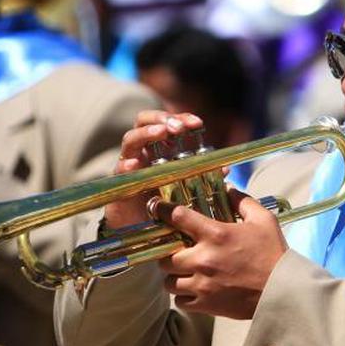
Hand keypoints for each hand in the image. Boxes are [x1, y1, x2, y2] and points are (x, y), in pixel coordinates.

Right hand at [105, 110, 203, 228]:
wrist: (138, 228)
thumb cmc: (162, 202)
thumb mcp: (184, 186)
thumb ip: (201, 175)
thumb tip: (224, 170)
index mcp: (157, 147)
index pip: (167, 122)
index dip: (181, 118)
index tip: (198, 123)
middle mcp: (141, 150)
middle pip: (144, 121)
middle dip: (162, 119)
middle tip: (178, 127)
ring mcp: (128, 164)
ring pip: (130, 139)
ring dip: (146, 133)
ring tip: (161, 133)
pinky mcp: (119, 183)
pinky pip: (120, 170)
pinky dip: (127, 165)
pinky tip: (135, 164)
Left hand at [155, 188, 287, 319]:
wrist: (282, 291)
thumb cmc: (274, 254)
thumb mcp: (263, 220)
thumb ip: (242, 201)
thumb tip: (228, 188)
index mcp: (215, 235)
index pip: (177, 216)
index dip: (163, 211)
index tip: (158, 209)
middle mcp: (203, 259)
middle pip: (165, 256)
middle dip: (168, 253)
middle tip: (178, 251)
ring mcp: (202, 284)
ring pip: (168, 281)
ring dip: (174, 276)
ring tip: (184, 273)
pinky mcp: (205, 304)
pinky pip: (179, 301)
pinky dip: (183, 296)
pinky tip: (193, 289)